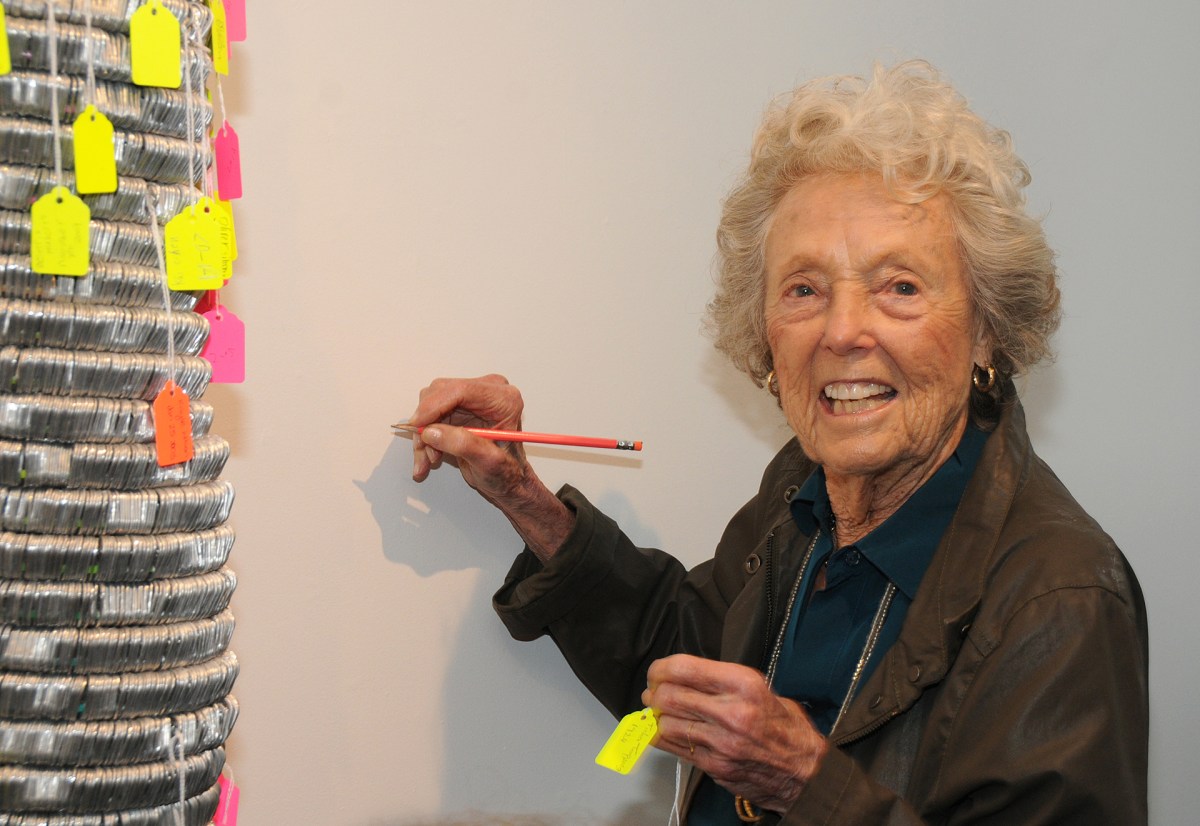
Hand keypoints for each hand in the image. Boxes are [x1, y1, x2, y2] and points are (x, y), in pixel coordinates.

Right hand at [407, 375, 572, 560]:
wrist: (511, 488)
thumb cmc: (509, 478)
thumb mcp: (487, 463)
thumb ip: (461, 444)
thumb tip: (431, 432)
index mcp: (502, 396)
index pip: (458, 389)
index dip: (433, 408)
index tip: (418, 428)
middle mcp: (486, 392)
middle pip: (439, 395)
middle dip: (427, 427)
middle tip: (424, 456)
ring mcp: (471, 401)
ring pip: (430, 409)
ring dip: (423, 438)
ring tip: (426, 465)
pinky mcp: (458, 413)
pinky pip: (431, 420)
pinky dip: (425, 442)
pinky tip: (426, 463)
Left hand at [642, 654, 826, 813]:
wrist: (806, 773)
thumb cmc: (787, 729)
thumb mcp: (763, 689)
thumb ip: (725, 682)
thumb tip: (688, 675)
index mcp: (744, 684)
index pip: (684, 668)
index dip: (661, 668)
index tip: (657, 671)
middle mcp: (731, 712)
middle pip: (669, 695)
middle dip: (654, 691)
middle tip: (653, 690)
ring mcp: (721, 742)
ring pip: (666, 722)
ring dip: (656, 715)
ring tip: (658, 711)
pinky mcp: (715, 766)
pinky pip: (675, 747)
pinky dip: (662, 736)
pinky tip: (663, 729)